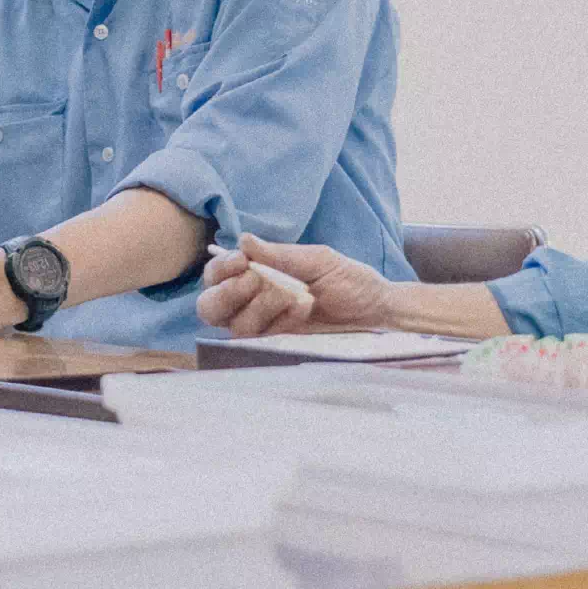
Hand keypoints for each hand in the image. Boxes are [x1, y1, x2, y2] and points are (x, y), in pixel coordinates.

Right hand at [197, 233, 392, 335]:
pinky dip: (279, 320)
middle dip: (226, 292)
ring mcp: (264, 328)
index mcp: (257, 275)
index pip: (216, 275)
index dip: (219, 268)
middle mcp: (252, 303)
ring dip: (262, 304)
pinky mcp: (278, 348)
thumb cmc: (349, 280)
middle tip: (255, 280)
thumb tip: (244, 240)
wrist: (378, 311)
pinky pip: (261, 339)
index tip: (241, 260)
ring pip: (234, 324)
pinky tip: (303, 310)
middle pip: (209, 306)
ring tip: (296, 295)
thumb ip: (280, 255)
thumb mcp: (317, 260)